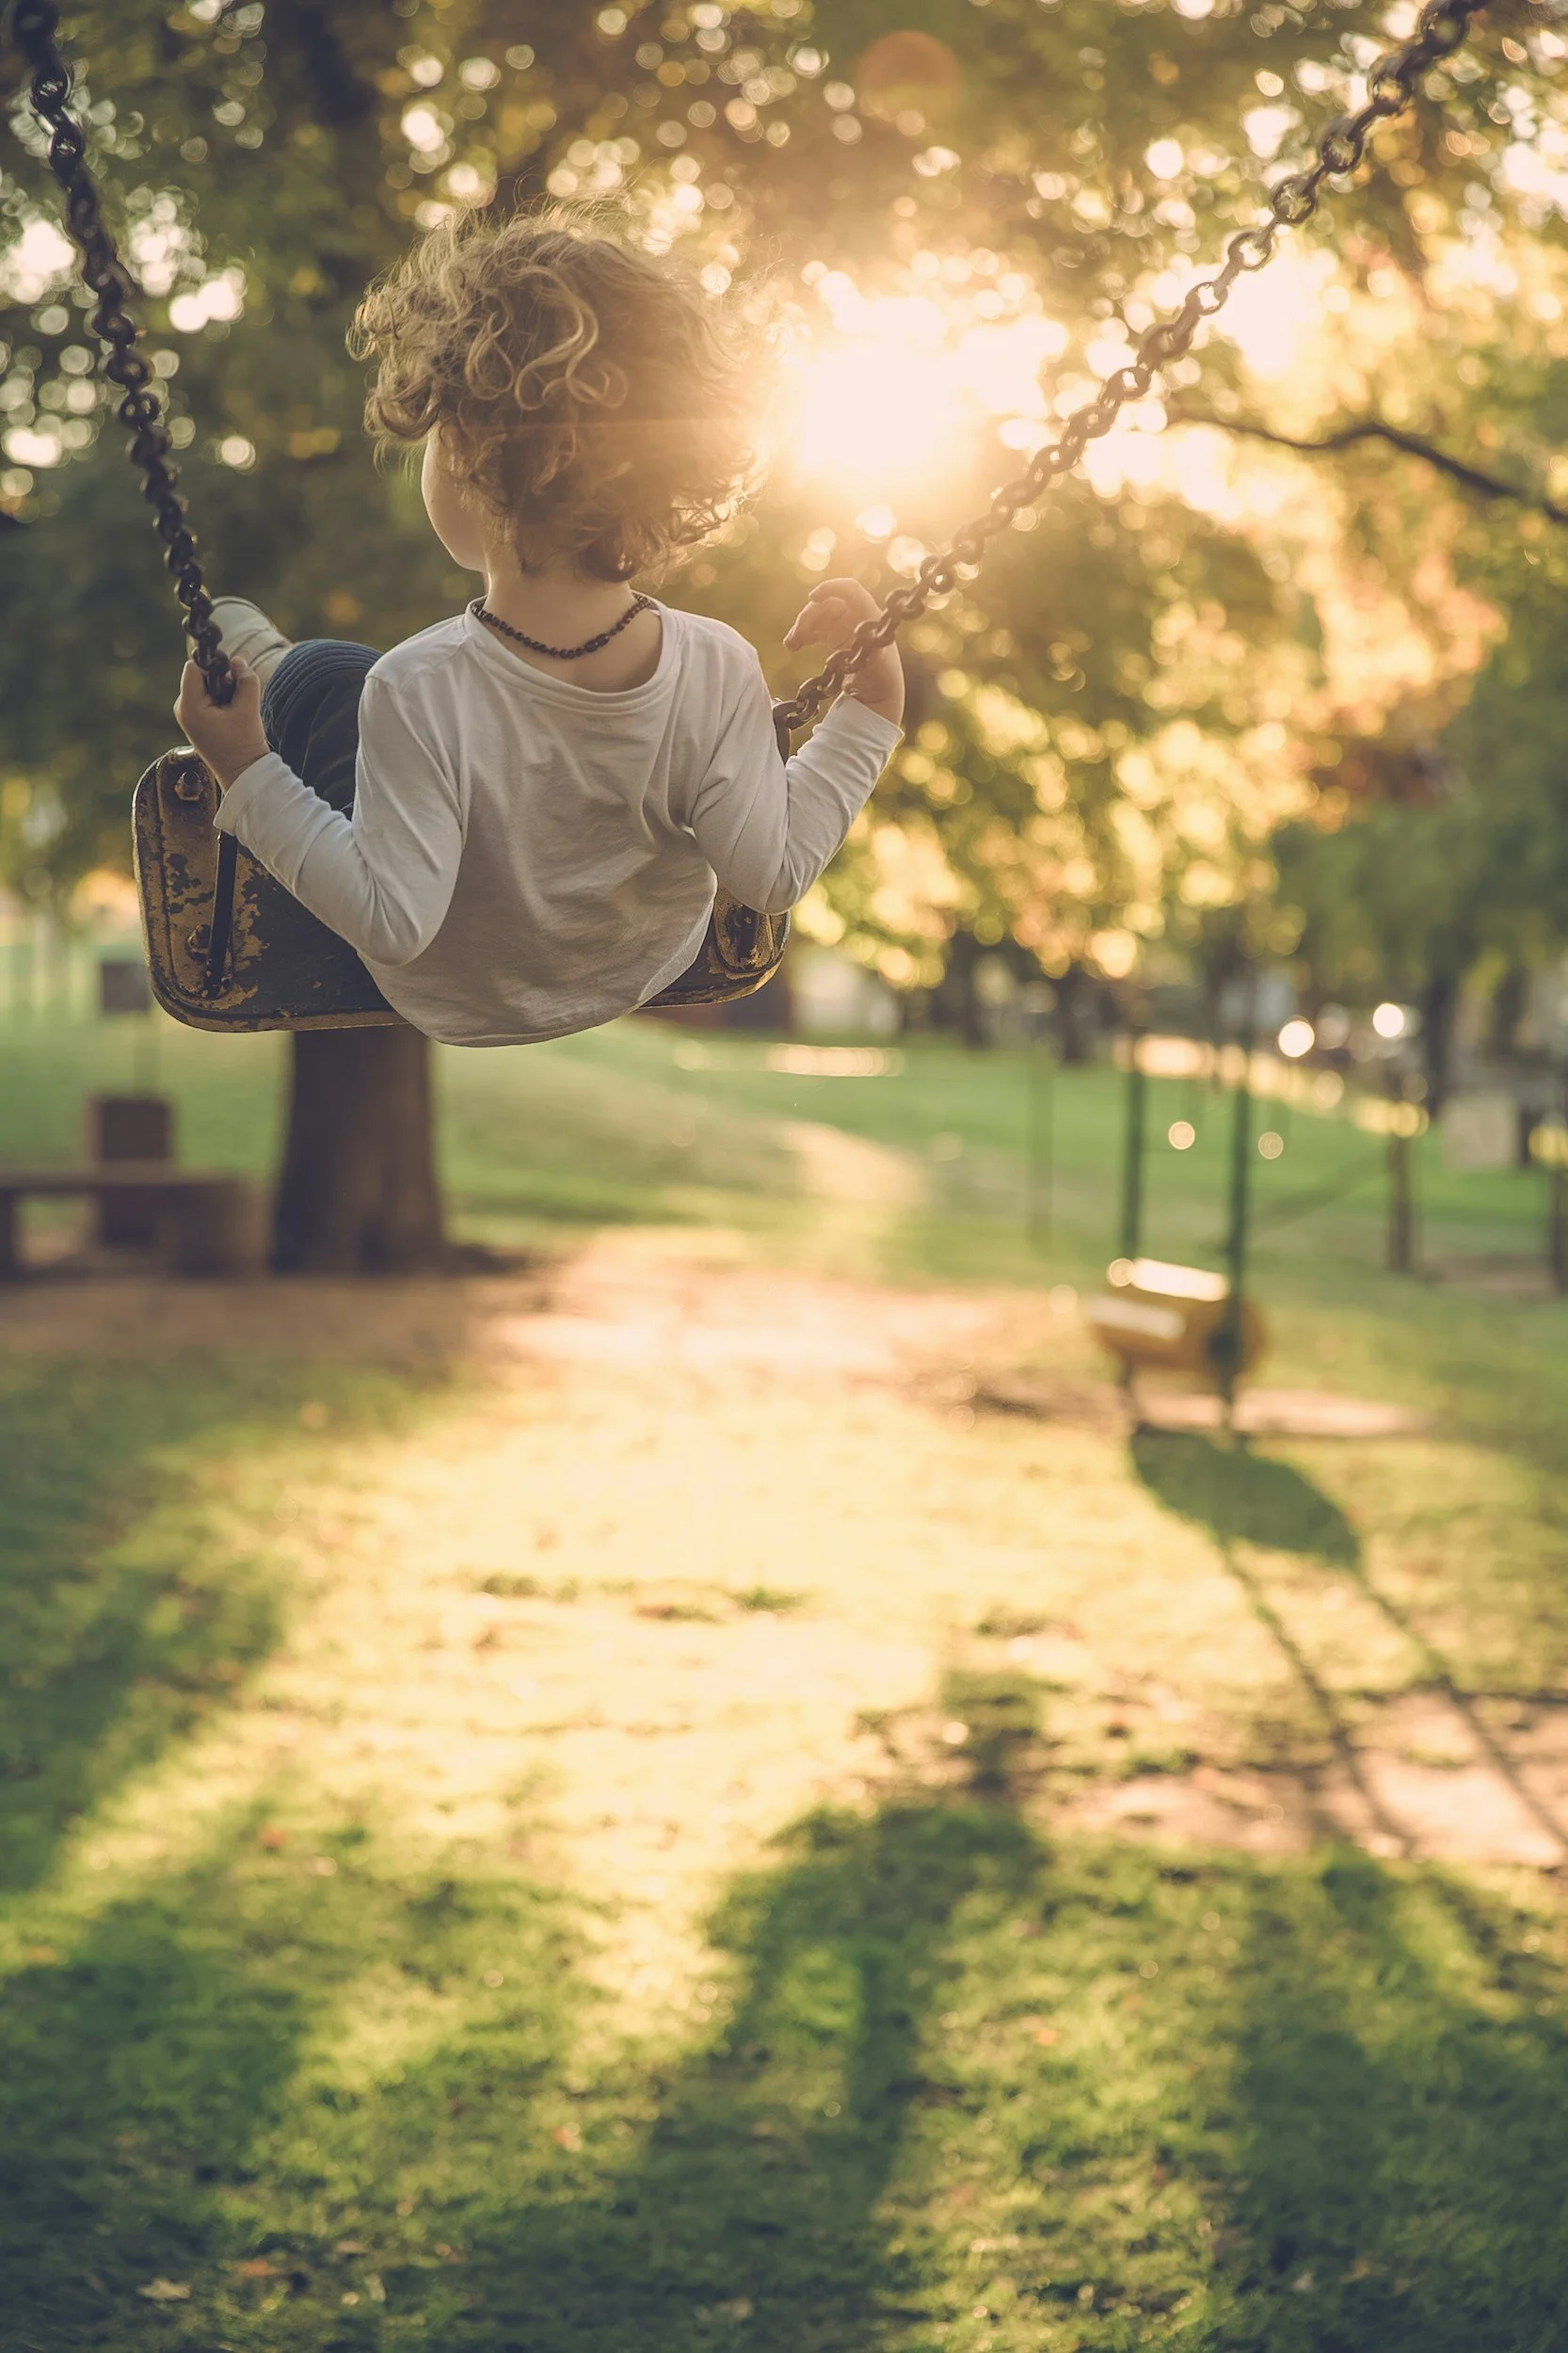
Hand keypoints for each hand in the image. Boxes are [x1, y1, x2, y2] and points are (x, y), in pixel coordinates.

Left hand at [174, 654, 268, 789]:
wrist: (242, 772)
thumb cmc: (243, 744)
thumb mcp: (249, 708)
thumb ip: (245, 679)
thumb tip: (237, 660)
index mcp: (189, 706)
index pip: (193, 667)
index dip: (213, 664)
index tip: (231, 675)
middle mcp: (182, 708)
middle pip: (199, 675)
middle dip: (220, 679)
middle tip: (236, 699)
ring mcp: (187, 714)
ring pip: (204, 685)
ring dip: (222, 690)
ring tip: (234, 711)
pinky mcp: (195, 719)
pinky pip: (206, 697)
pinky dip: (220, 700)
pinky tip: (231, 716)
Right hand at [784, 576, 903, 726]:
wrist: (877, 692)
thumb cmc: (882, 676)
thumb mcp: (878, 664)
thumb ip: (871, 650)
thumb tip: (860, 638)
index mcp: (869, 614)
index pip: (850, 589)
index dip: (831, 588)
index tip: (812, 597)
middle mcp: (855, 615)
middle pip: (827, 603)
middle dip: (809, 616)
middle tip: (797, 635)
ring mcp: (843, 625)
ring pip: (817, 615)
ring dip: (801, 626)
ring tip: (791, 645)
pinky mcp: (834, 636)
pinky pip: (814, 629)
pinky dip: (802, 635)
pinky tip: (792, 645)